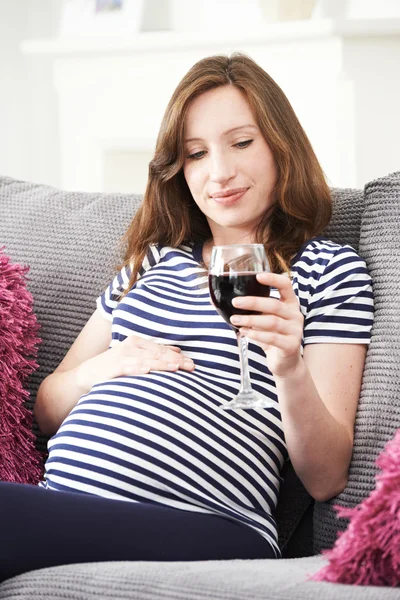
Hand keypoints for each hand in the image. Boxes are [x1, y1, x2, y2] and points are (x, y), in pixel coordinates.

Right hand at [76, 335, 194, 391]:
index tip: (193, 364)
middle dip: (176, 360)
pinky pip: (127, 368)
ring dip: (161, 364)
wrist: (86, 374)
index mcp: (137, 342)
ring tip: (176, 367)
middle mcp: (130, 346)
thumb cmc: (114, 367)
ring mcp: (121, 356)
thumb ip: (155, 354)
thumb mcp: (135, 357)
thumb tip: (178, 351)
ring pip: (146, 360)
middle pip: (157, 353)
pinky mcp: (112, 367)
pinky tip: (147, 371)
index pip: (162, 349)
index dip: (178, 356)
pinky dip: (137, 369)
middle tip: (191, 367)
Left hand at [230, 272, 303, 377]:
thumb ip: (252, 310)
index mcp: (290, 304)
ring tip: (234, 320)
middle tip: (235, 302)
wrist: (285, 362)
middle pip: (274, 304)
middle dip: (252, 302)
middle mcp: (295, 315)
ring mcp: (295, 330)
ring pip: (271, 321)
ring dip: (250, 320)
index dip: (273, 279)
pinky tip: (244, 332)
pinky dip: (256, 334)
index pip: (285, 285)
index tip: (257, 276)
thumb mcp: (264, 320)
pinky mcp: (291, 345)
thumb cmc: (272, 336)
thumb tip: (222, 300)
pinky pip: (273, 338)